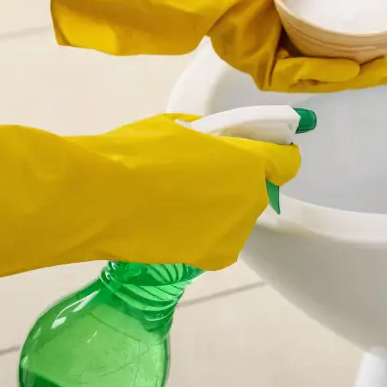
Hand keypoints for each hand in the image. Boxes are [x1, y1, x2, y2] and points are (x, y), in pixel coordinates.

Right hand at [0, 114, 299, 279]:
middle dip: (241, 180)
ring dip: (222, 208)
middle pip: (259, 189)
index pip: (287, 162)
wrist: (99, 200)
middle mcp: (250, 200)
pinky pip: (218, 239)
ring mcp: (232, 233)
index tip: (265, 151)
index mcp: (249, 163)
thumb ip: (213, 138)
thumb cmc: (136, 153)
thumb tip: (220, 145)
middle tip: (205, 174)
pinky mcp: (211, 258)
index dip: (278, 154)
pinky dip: (205, 231)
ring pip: (237, 216)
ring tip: (181, 201)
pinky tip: (175, 224)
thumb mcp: (181, 127)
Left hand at [50, 0, 386, 92]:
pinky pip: (305, 74)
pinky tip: (355, 68)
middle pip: (352, 71)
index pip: (354, 52)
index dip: (385, 51)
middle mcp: (302, 59)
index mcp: (311, 41)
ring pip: (334, 78)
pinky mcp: (270, 75)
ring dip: (367, 74)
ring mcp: (287, 70)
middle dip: (386, 67)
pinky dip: (331, 71)